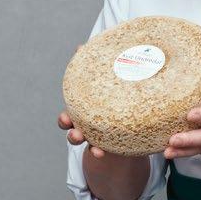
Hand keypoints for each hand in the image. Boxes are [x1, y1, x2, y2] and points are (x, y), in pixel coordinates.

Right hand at [58, 44, 111, 158]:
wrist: (135, 116)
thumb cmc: (115, 93)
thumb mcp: (107, 80)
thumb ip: (95, 66)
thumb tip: (80, 47)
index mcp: (84, 113)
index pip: (69, 117)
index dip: (65, 119)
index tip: (66, 117)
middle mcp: (89, 127)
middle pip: (74, 134)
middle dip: (73, 135)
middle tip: (77, 133)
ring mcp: (100, 138)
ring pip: (89, 145)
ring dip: (89, 147)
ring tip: (94, 149)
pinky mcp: (113, 144)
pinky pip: (105, 151)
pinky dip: (100, 152)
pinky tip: (102, 152)